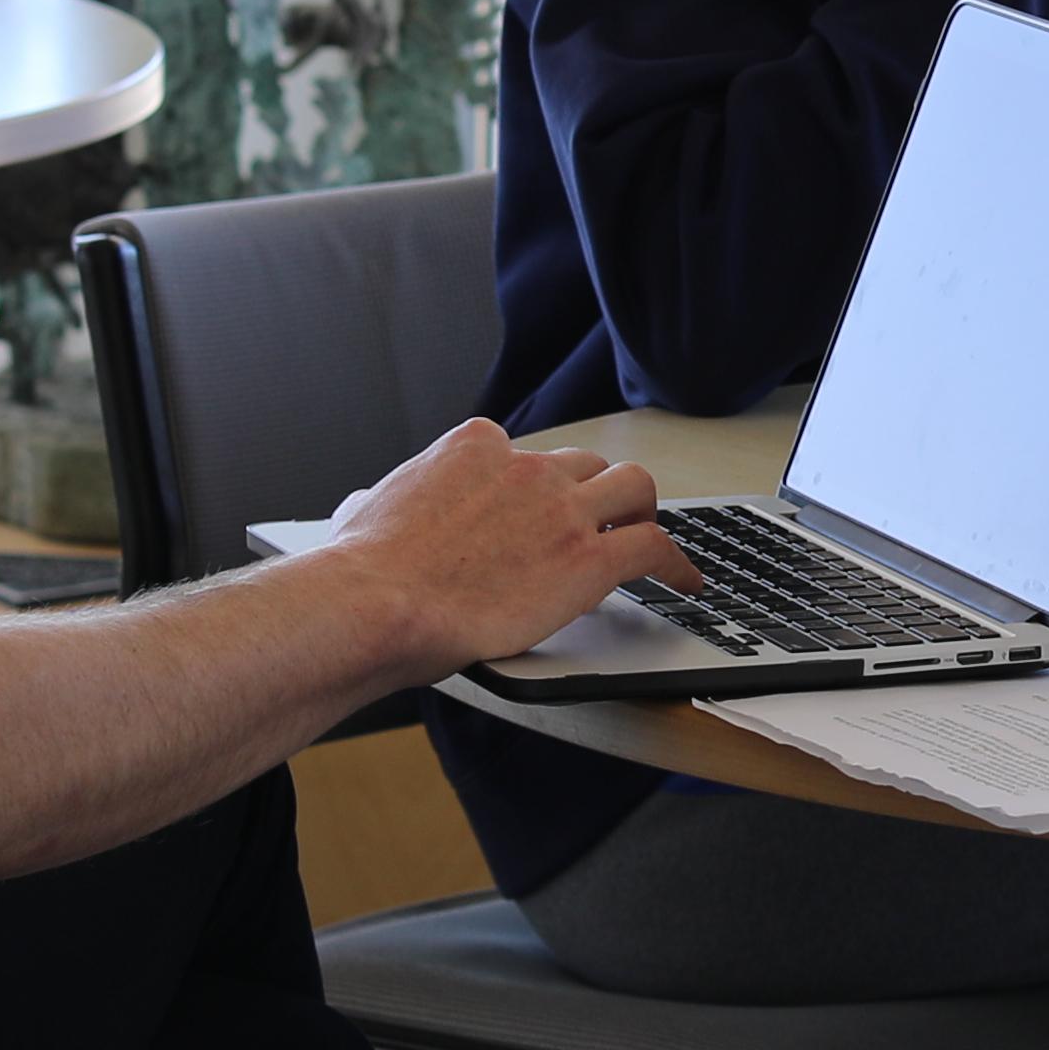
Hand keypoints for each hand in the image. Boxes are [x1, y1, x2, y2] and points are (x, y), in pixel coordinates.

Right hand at [323, 418, 684, 672]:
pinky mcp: (589, 559)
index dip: (533, 488)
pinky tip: (685, 582)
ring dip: (641, 512)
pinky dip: (677, 564)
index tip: (536, 511)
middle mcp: (525, 468)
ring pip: (632, 489)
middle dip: (592, 493)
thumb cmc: (364, 570)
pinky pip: (654, 548)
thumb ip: (379, 500)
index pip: (521, 454)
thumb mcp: (362, 511)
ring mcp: (562, 510)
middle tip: (599, 522)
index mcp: (473, 447)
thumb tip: (363, 504)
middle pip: (584, 466)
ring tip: (646, 538)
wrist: (379, 602)